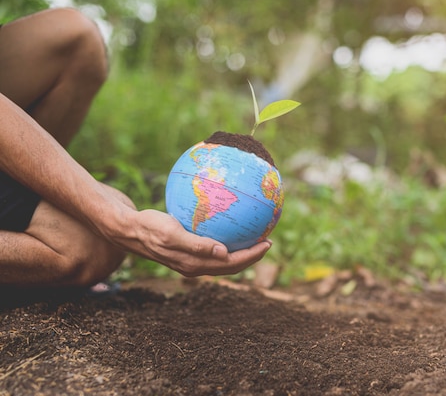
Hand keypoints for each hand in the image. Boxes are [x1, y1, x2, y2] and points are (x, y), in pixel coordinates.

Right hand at [111, 209, 270, 276]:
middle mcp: (195, 266)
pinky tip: (229, 228)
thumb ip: (197, 245)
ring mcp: (191, 261)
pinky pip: (212, 250)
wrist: (128, 229)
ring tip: (255, 236)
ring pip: (222, 260)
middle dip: (251, 256)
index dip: (251, 256)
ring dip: (241, 252)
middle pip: (231, 265)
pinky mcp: (186, 252)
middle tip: (268, 240)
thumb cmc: (149, 227)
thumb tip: (223, 252)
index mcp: (195, 264)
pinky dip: (226, 243)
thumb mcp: (172, 234)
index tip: (267, 243)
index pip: (231, 264)